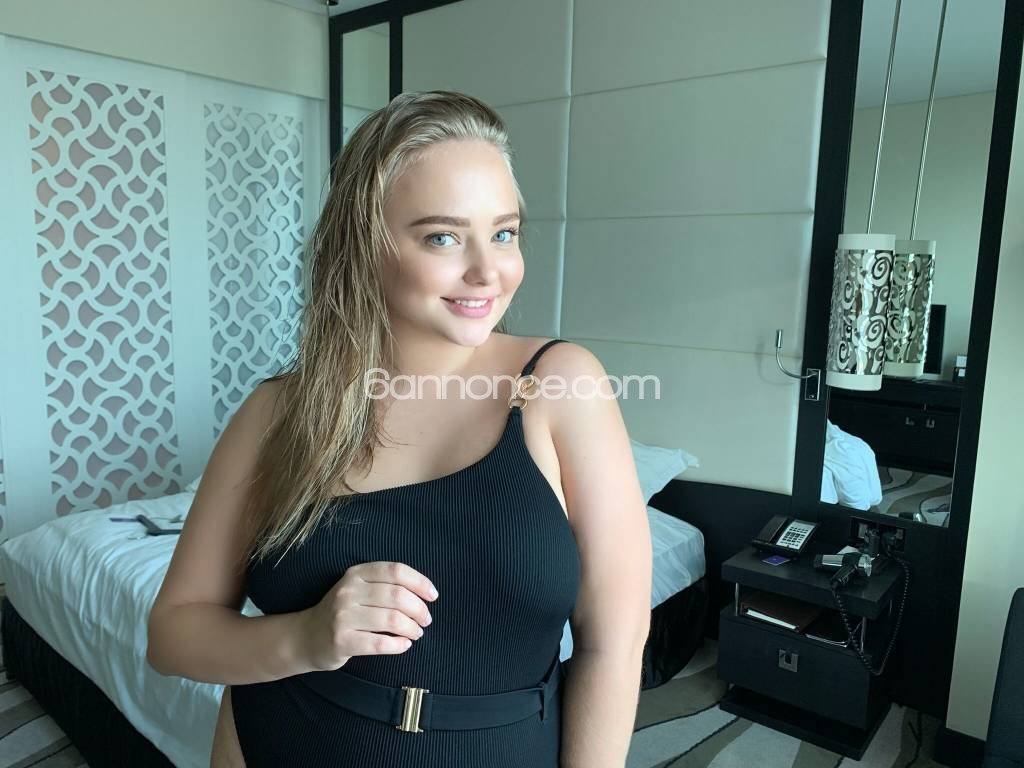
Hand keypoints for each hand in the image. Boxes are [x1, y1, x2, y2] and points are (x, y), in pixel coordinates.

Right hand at [297, 561, 437, 671]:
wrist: (307, 636)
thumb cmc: (343, 612)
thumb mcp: (358, 589)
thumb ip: (385, 585)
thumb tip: (425, 594)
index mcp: (356, 574)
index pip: (395, 570)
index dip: (420, 582)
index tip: (433, 596)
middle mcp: (348, 591)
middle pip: (397, 595)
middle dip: (419, 609)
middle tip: (426, 620)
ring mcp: (342, 616)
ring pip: (392, 619)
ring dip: (412, 628)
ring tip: (416, 633)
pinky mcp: (341, 641)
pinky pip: (380, 643)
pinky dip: (399, 645)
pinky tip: (404, 645)